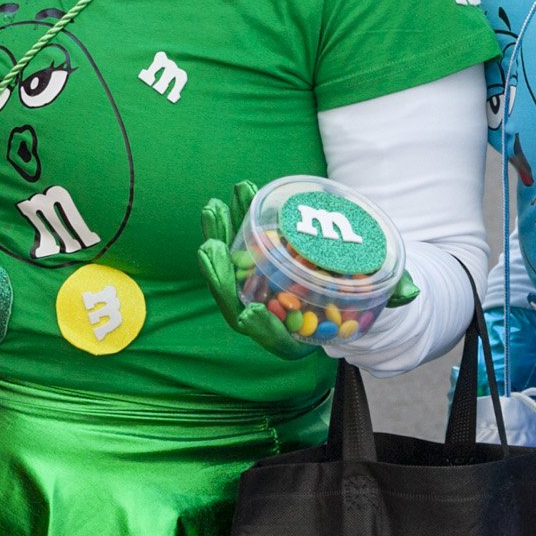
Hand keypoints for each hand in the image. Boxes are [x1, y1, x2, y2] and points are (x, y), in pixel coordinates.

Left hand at [197, 183, 313, 360]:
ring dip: (235, 216)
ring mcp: (254, 270)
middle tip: (213, 209)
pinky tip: (251, 192)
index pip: (223, 289)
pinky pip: (256, 233)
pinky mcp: (267, 256)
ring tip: (234, 190)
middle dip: (219, 233)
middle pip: (225, 260)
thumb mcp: (289, 345)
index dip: (216, 269)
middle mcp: (243, 288)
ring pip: (239, 241)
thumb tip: (246, 313)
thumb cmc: (302, 340)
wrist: (327, 327)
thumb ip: (270, 333)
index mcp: (241, 309)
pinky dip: (252, 214)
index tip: (208, 249)